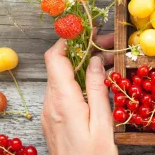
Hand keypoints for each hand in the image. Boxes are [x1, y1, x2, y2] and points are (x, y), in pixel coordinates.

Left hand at [41, 33, 117, 154]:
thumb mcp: (102, 123)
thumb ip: (97, 88)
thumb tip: (96, 60)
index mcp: (62, 101)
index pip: (54, 58)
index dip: (67, 39)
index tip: (86, 31)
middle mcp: (50, 103)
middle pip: (58, 64)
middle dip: (80, 50)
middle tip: (106, 45)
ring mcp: (48, 112)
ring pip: (60, 77)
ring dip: (80, 65)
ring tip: (106, 63)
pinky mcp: (51, 119)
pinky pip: (60, 91)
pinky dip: (76, 81)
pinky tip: (94, 83)